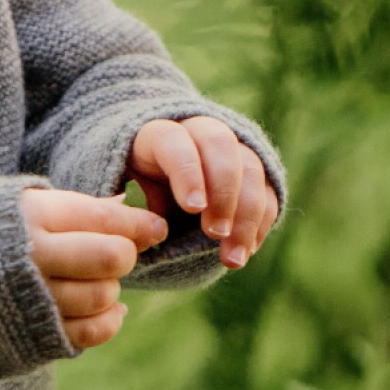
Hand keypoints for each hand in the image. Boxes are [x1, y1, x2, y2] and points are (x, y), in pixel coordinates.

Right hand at [19, 187, 168, 351]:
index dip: (139, 224)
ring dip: (111, 287)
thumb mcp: (21, 206)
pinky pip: (93, 331)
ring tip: (95, 278)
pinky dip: (109, 319)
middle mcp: (30, 257)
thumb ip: (75, 208)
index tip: (155, 228)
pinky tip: (107, 307)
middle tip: (117, 253)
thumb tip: (134, 210)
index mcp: (28, 217)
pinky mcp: (36, 335)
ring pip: (104, 295)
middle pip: (111, 256)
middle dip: (124, 255)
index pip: (104, 217)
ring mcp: (33, 300)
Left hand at [128, 115, 279, 268]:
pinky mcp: (255, 170)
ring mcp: (231, 148)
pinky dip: (261, 221)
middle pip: (221, 145)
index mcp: (156, 133)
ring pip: (252, 168)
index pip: (174, 141)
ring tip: (232, 258)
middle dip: (223, 191)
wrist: (155, 176)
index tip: (193, 209)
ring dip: (247, 215)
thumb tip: (144, 234)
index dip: (186, 172)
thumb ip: (130, 210)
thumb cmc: (131, 191)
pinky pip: (267, 190)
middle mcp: (198, 131)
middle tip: (215, 234)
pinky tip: (248, 249)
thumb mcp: (122, 195)